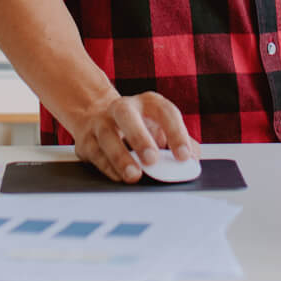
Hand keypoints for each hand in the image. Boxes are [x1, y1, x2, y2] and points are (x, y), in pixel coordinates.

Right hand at [72, 92, 198, 183]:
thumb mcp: (162, 128)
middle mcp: (123, 108)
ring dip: (120, 157)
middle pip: (128, 116)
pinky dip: (107, 166)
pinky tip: (118, 177)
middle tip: (152, 160)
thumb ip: (180, 142)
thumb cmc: (139, 126)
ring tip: (133, 175)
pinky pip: (95, 153)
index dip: (176, 133)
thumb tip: (194, 160)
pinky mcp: (86, 139)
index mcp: (148, 103)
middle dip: (140, 138)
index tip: (184, 156)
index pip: (165, 112)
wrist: (97, 117)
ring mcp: (101, 122)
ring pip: (107, 135)